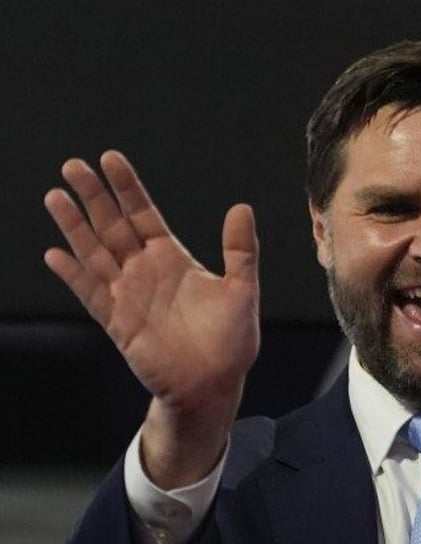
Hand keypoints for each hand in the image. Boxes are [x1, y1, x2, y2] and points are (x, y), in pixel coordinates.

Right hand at [44, 151, 259, 486]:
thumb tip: (242, 206)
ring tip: (56, 197)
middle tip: (73, 165)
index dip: (127, 187)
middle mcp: (146, 272)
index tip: (110, 158)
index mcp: (173, 259)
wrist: (216, 384)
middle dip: (94, 196)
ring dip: (75, 227)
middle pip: (113, 226)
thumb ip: (240, 250)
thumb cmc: (232, 340)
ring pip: (95, 253)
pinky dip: (73, 275)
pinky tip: (55, 254)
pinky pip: (92, 294)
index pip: (144, 214)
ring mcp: (129, 295)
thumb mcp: (242, 289)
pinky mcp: (119, 322)